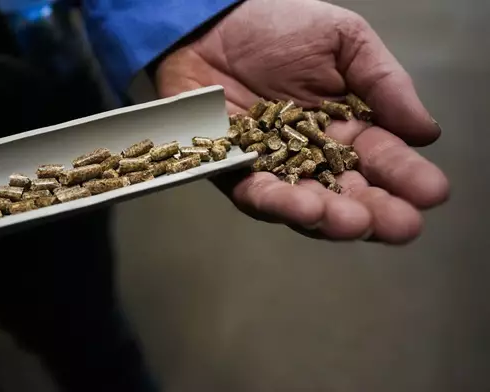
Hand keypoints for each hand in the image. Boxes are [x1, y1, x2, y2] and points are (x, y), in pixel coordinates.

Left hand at [153, 0, 448, 243]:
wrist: (211, 22)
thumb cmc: (277, 27)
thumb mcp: (343, 42)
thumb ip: (383, 83)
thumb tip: (427, 132)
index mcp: (345, 127)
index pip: (381, 158)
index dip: (406, 177)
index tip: (432, 193)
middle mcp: (312, 156)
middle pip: (347, 192)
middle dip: (377, 212)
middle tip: (402, 225)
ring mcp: (273, 168)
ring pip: (306, 203)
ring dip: (331, 217)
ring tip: (356, 223)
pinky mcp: (234, 172)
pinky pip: (257, 194)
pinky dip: (281, 203)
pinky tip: (308, 209)